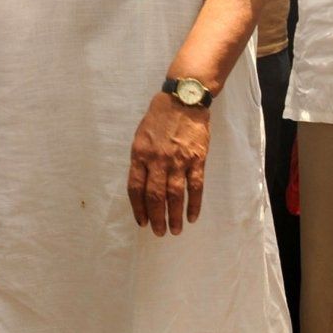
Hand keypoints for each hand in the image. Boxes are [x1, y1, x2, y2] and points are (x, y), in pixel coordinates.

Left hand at [127, 91, 210, 236]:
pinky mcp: (197, 159)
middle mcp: (157, 160)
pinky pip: (195, 187)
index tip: (141, 221)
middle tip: (158, 232)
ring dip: (174, 216)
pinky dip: (194, 204)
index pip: (136, 188)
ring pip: (175, 196)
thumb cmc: (160, 117)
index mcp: (140, 154)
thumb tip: (142, 185)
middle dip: (156, 218)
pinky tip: (192, 216)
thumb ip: (141, 159)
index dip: (138, 208)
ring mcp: (178, 160)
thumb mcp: (141, 135)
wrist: (184, 99)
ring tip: (175, 230)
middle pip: (155, 196)